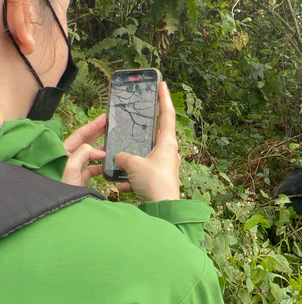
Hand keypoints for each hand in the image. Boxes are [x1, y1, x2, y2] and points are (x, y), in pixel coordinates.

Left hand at [62, 114, 106, 186]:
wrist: (56, 207)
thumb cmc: (58, 186)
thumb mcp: (70, 166)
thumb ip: (83, 153)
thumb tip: (97, 150)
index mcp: (63, 151)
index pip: (80, 135)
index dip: (93, 125)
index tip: (104, 118)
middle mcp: (68, 158)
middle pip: (85, 142)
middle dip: (98, 133)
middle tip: (110, 125)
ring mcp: (74, 168)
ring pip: (90, 155)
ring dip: (101, 151)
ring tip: (112, 146)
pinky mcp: (79, 178)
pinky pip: (92, 169)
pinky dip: (100, 167)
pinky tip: (107, 166)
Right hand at [115, 82, 180, 201]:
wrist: (163, 209)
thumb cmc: (154, 182)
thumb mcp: (134, 164)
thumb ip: (124, 156)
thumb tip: (120, 158)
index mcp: (167, 143)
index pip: (167, 114)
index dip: (164, 98)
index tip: (162, 84)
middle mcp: (169, 153)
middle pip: (156, 135)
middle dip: (144, 131)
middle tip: (136, 121)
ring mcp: (165, 167)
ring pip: (146, 157)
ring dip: (133, 160)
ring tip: (121, 163)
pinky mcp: (159, 180)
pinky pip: (143, 175)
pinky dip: (132, 179)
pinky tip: (122, 186)